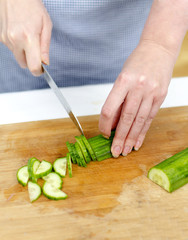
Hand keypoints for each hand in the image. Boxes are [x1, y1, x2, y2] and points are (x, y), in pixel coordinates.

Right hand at [0, 0, 51, 75]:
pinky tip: (21, 35)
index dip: (38, 71)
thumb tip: (45, 63)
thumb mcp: (46, 25)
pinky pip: (12, 50)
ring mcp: (7, 39)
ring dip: (24, 54)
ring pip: (18, 57)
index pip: (33, 66)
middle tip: (37, 52)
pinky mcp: (1, 38)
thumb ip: (45, 47)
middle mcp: (15, 40)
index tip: (42, 69)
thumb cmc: (33, 7)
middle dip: (32, 62)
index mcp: (29, 38)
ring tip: (29, 38)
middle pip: (24, 65)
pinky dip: (18, 47)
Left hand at [99, 41, 175, 156]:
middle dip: (119, 137)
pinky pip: (150, 118)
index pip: (110, 108)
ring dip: (131, 138)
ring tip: (125, 150)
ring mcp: (151, 93)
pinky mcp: (160, 97)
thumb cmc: (136, 63)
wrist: (158, 50)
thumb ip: (117, 101)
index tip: (104, 133)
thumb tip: (112, 123)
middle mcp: (138, 87)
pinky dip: (143, 132)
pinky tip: (138, 142)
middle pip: (126, 118)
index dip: (105, 124)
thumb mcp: (121, 78)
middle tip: (115, 152)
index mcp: (123, 81)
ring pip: (139, 121)